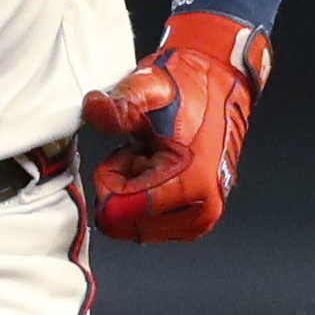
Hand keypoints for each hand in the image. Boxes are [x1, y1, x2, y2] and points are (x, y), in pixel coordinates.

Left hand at [81, 11, 270, 243]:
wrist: (220, 87)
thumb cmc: (189, 88)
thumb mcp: (149, 87)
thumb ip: (120, 104)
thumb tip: (94, 110)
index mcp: (191, 184)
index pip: (122, 213)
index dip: (110, 179)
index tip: (125, 150)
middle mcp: (201, 210)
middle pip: (126, 224)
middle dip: (121, 187)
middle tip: (137, 151)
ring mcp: (201, 218)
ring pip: (136, 226)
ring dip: (132, 193)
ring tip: (149, 156)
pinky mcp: (198, 218)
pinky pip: (151, 224)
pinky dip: (145, 197)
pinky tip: (157, 167)